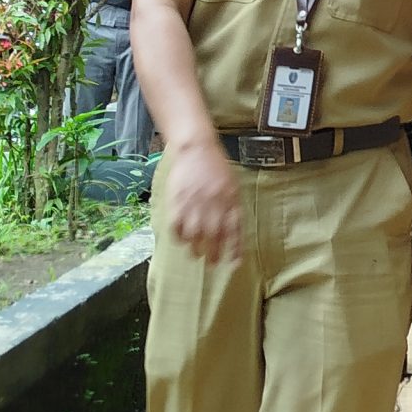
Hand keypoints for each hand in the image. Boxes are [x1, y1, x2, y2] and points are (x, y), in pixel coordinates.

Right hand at [160, 137, 242, 263]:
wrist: (196, 148)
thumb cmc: (217, 167)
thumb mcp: (232, 185)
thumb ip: (233, 207)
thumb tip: (233, 231)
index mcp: (230, 199)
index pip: (234, 230)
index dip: (235, 249)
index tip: (235, 264)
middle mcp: (213, 204)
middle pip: (214, 236)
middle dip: (213, 254)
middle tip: (212, 263)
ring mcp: (194, 203)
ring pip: (194, 235)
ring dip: (195, 248)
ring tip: (196, 253)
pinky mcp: (177, 201)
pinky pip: (176, 227)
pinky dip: (179, 237)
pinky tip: (182, 239)